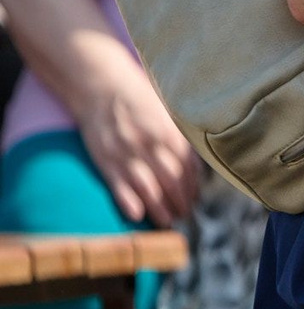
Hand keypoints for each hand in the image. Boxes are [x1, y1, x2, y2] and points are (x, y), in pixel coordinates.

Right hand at [73, 60, 198, 227]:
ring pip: (147, 188)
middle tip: (184, 214)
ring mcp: (126, 153)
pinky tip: (138, 215)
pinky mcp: (105, 159)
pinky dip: (129, 202)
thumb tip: (196, 165)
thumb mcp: (166, 113)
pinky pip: (118, 185)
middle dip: (180, 202)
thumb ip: (180, 137)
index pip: (188, 168)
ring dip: (159, 208)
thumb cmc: (139, 99)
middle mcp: (150, 145)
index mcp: (170, 133)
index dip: (193, 187)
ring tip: (167, 221)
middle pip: (171, 181)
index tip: (195, 199)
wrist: (101, 87)